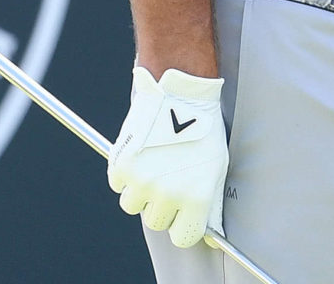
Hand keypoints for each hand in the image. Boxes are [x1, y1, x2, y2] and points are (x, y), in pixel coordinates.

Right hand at [107, 65, 227, 247]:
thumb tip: (209, 233)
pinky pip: (117, 184)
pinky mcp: (123, 164)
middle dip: (160, 206)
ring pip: (132, 205)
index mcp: (195, 199)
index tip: (181, 215)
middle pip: (155, 222)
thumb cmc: (203, 130)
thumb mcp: (216, 169)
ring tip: (152, 168)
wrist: (181, 95)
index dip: (182, 225)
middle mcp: (167, 194)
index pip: (182, 237)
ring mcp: (142, 180)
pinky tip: (139, 157)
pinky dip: (124, 175)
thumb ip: (209, 203)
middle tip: (167, 183)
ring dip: (139, 192)